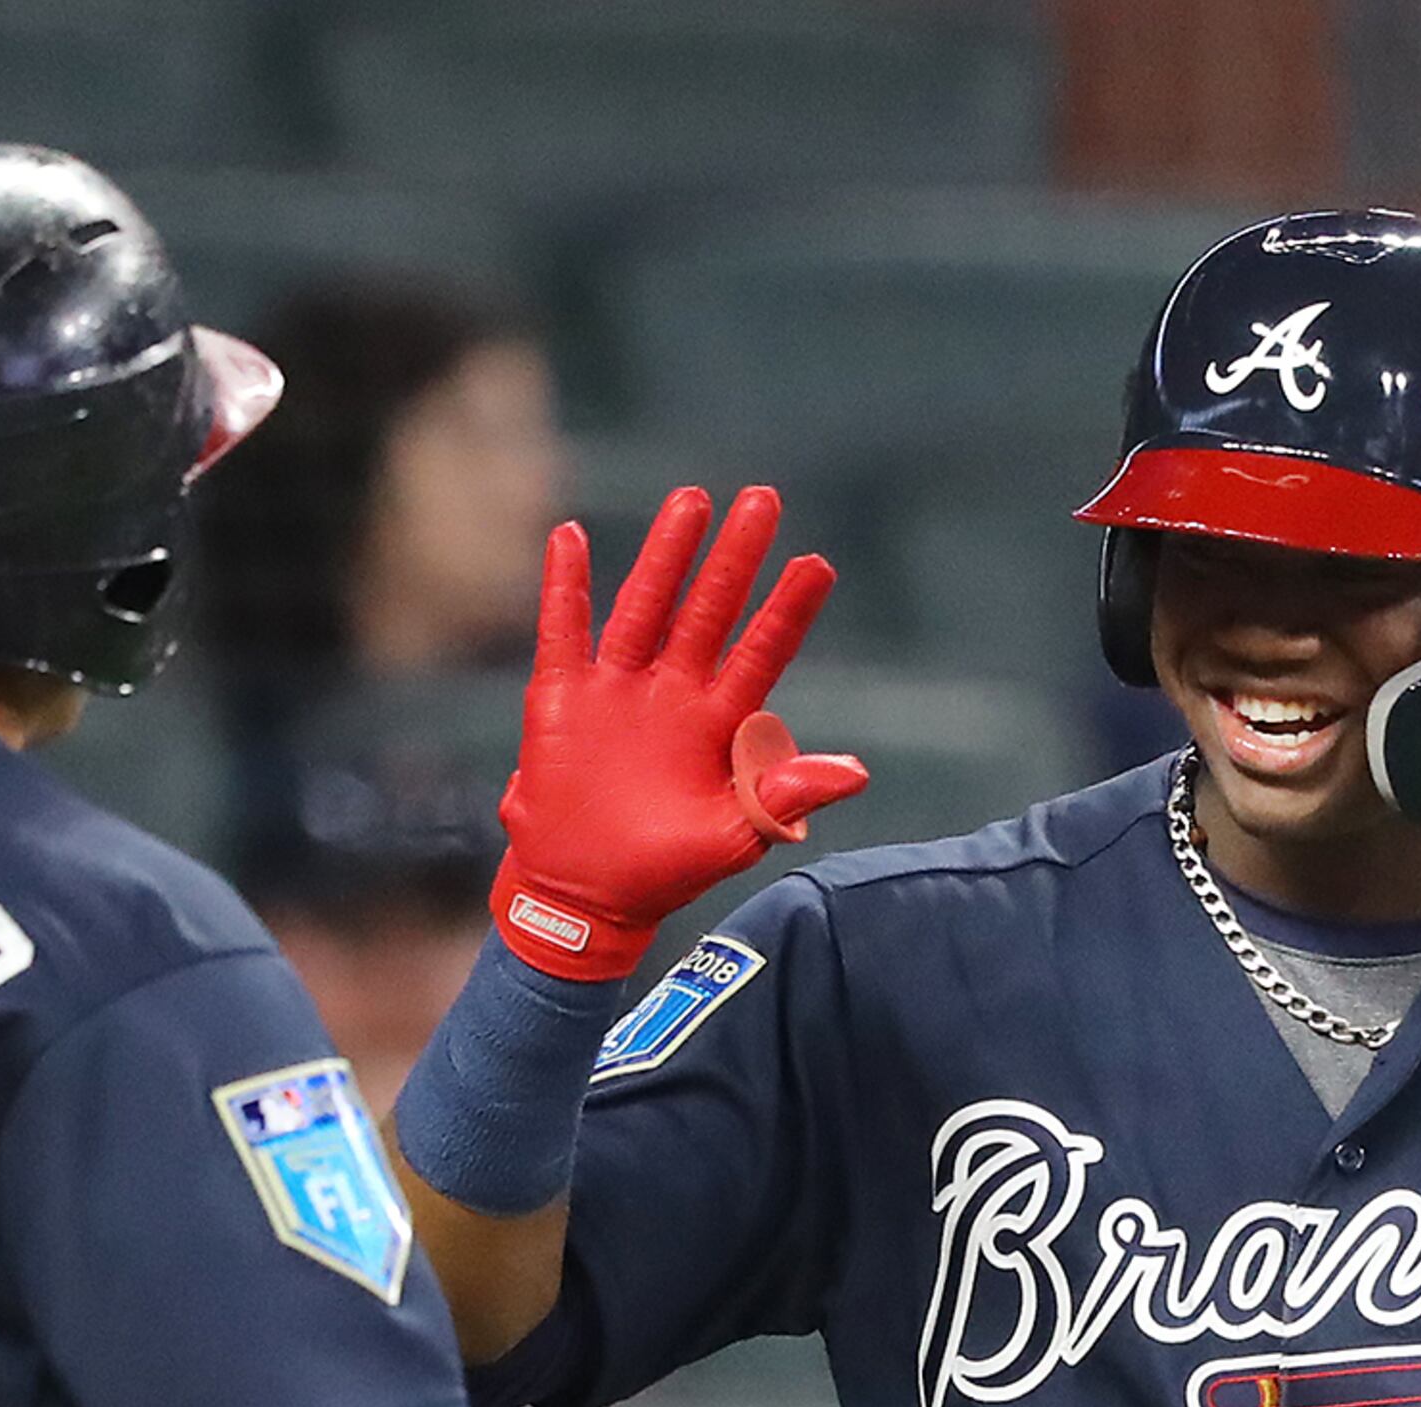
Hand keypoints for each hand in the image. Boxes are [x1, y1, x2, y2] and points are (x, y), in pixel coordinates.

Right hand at [488, 485, 866, 980]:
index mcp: (719, 724)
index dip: (787, 610)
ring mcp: (617, 689)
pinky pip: (563, 630)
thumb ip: (786, 798)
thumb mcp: (736, 838)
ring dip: (666, 555)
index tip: (818, 564)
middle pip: (709, 610)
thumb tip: (858, 772)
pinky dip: (564, 586)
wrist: (587, 895)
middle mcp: (672, 693)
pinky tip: (569, 537)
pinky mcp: (562, 698)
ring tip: (691, 501)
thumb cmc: (668, 870)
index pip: (761, 652)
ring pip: (644, 605)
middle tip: (763, 498)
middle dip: (734, 559)